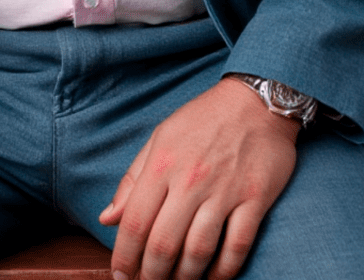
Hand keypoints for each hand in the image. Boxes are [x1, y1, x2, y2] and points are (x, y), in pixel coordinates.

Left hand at [99, 77, 298, 279]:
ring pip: (198, 253)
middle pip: (164, 246)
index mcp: (162, 163)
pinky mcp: (254, 199)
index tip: (120, 276)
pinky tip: (213, 278)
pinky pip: (236, 247)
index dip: (124, 257)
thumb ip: (132, 180)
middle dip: (151, 276)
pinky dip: (223, 272)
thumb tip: (107, 219)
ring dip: (184, 279)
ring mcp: (224, 191)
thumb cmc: (203, 119)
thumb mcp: (160, 138)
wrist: (256, 100)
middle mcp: (190, 180)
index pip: (135, 223)